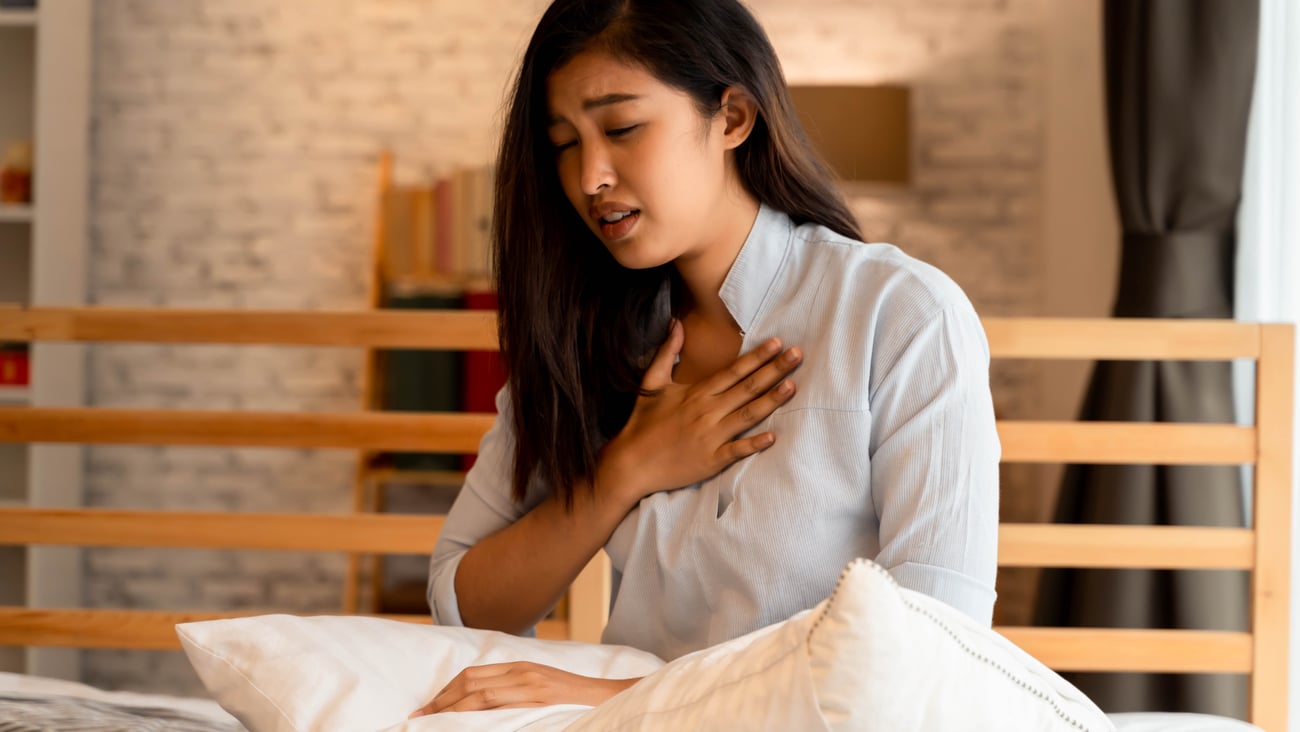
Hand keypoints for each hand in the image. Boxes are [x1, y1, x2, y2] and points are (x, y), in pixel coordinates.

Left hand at [407, 662, 638, 715]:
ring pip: (479, 692)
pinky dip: (473, 712)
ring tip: (429, 722)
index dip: (445, 692)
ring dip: (450, 708)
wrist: (613, 699)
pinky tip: (459, 724)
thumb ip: (516, 695)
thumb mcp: (542, 692)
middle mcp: (522, 672)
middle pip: (469, 681)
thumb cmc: (578, 702)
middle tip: (417, 718)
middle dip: (440, 700)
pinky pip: (498, 703)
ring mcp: (530, 684)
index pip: (472, 675)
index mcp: (520, 669)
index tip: (426, 708)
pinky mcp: (539, 696)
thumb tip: (484, 712)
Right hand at [597, 319, 801, 503]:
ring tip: (793, 386)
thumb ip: (666, 352)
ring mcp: (710, 437)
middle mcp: (707, 412)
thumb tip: (676, 323)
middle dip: (775, 370)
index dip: (757, 356)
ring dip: (772, 400)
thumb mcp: (652, 383)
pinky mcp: (710, 460)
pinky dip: (754, 444)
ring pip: (748, 415)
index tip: (778, 343)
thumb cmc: (642, 423)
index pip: (734, 371)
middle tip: (798, 356)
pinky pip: (737, 451)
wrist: (630, 463)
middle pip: (748, 388)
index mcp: (697, 393)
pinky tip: (773, 437)